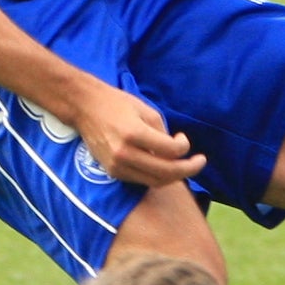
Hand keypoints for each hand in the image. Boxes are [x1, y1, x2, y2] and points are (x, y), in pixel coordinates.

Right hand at [66, 82, 204, 186]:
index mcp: (134, 133)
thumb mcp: (145, 110)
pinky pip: (141, 180)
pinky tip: (164, 167)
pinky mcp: (112, 172)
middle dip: (188, 169)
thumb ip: (162, 132)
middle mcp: (124, 153)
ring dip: (174, 176)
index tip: (184, 139)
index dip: (184, 147)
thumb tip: (175, 150)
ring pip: (155, 181)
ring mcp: (117, 165)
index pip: (170, 150)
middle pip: (166, 172)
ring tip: (185, 167)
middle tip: (200, 162)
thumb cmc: (116, 103)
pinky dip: (156, 177)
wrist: (84, 107)